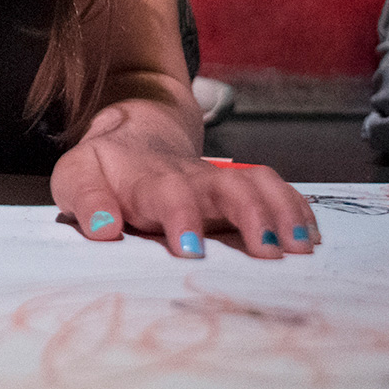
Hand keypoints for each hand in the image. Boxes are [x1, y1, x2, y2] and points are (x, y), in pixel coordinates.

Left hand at [51, 99, 319, 258]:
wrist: (134, 134)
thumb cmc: (104, 169)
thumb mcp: (76, 179)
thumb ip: (87, 201)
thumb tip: (103, 229)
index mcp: (148, 180)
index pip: (168, 194)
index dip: (182, 219)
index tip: (191, 250)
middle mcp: (192, 177)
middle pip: (229, 186)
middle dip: (251, 216)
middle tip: (269, 254)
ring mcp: (221, 178)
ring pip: (259, 184)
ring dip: (283, 213)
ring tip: (301, 249)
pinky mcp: (241, 184)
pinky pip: (275, 189)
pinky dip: (297, 209)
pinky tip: (312, 236)